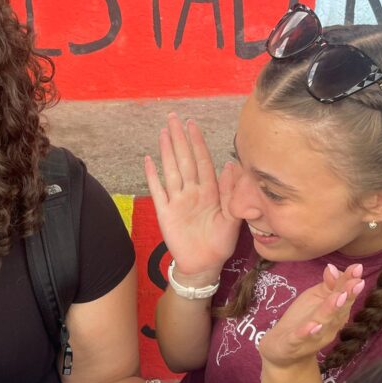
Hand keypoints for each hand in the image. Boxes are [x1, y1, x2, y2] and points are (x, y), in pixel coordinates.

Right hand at [144, 113, 240, 279]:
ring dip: (167, 151)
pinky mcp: (165, 213)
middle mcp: (192, 192)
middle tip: (174, 118)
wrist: (204, 264)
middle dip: (179, 139)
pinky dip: (152, 176)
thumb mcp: (232, 218)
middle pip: (184, 160)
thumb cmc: (220, 242)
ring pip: (171, 171)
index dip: (197, 143)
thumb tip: (231, 166)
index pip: (202, 162)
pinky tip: (148, 161)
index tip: (192, 125)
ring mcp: (178, 201)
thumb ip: (232, 193)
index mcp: (210, 192)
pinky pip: (158, 191)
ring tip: (163, 132)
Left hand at [258, 263, 365, 368]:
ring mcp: (312, 337)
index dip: (350, 282)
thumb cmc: (303, 322)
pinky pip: (300, 338)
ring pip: (322, 323)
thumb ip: (328, 285)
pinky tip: (313, 325)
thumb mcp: (315, 300)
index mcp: (334, 314)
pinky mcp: (293, 345)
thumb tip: (333, 267)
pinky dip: (306, 332)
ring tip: (338, 298)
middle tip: (356, 282)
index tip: (357, 268)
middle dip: (347, 295)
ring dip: (330, 310)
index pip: (345, 296)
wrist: (283, 353)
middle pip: (339, 310)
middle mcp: (328, 327)